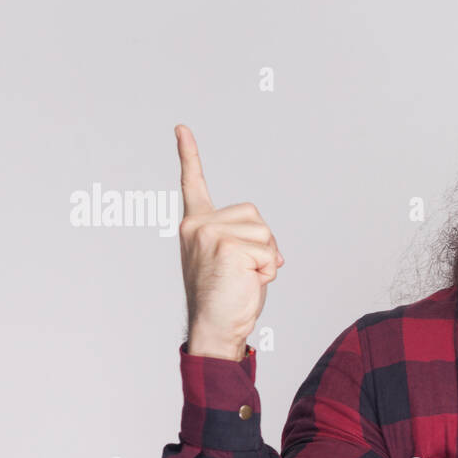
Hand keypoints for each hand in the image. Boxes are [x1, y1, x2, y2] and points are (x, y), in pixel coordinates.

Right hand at [176, 124, 283, 358]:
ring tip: (243, 279)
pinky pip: (268, 252)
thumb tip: (275, 254)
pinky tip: (247, 283)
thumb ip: (244, 243)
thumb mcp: (232, 263)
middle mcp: (197, 224)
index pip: (192, 184)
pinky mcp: (227, 246)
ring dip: (266, 260)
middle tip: (243, 272)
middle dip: (262, 244)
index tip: (181, 128)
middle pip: (256, 216)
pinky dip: (267, 271)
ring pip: (265, 234)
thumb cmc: (225, 300)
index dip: (188, 155)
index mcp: (195, 225)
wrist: (214, 328)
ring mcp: (210, 233)